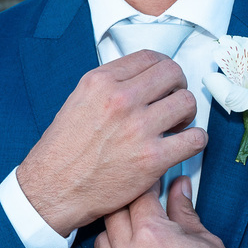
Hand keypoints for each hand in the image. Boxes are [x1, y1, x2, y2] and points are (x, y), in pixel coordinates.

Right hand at [17, 51, 203, 235]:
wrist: (53, 189)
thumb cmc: (63, 150)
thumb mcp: (78, 101)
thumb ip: (109, 86)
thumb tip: (140, 80)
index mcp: (101, 81)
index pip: (149, 57)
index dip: (163, 68)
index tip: (165, 81)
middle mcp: (121, 99)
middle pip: (173, 73)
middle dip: (178, 85)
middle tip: (173, 101)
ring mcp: (139, 128)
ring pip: (187, 102)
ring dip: (186, 113)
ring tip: (175, 125)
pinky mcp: (152, 159)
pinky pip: (195, 139)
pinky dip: (195, 140)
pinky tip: (181, 145)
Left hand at [95, 178, 247, 247]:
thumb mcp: (205, 239)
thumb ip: (183, 210)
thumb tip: (179, 188)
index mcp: (153, 236)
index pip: (138, 197)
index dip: (148, 186)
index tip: (154, 184)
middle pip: (113, 215)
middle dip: (129, 205)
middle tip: (145, 204)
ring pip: (102, 242)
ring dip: (115, 232)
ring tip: (136, 230)